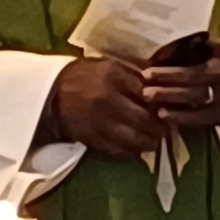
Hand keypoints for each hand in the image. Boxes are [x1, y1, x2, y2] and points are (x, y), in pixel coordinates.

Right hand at [42, 53, 164, 157]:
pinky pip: (117, 150)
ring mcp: (100, 122)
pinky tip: (137, 150)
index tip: (167, 110)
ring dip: (149, 143)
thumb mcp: (109, 67)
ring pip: (133, 138)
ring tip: (154, 142)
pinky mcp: (92, 138)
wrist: (52, 94)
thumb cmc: (86, 78)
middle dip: (159, 127)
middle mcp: (108, 100)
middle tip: (165, 130)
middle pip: (144, 119)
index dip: (160, 105)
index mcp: (114, 77)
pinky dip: (131, 152)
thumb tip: (159, 87)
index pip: (148, 94)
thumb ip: (134, 76)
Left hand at [139, 44, 219, 134]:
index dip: (170, 74)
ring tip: (149, 102)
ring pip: (194, 105)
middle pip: (191, 90)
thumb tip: (172, 42)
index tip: (148, 72)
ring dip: (171, 104)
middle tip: (144, 91)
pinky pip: (198, 121)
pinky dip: (180, 119)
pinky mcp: (219, 119)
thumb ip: (200, 45)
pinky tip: (163, 116)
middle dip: (166, 90)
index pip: (192, 72)